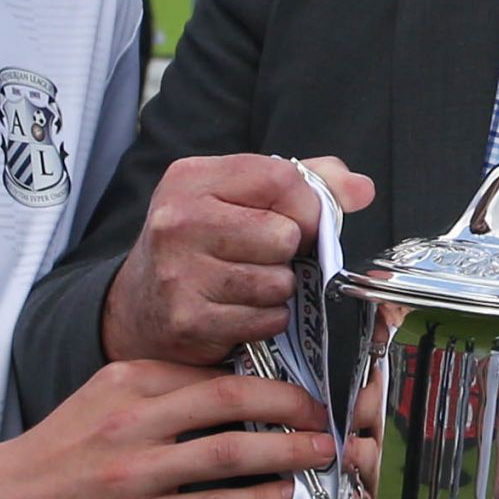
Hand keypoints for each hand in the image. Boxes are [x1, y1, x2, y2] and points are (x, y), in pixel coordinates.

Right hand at [0, 359, 335, 498]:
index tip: (306, 387)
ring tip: (321, 454)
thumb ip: (159, 395)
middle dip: (292, 405)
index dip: (269, 377)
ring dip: (287, 452)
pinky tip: (283, 498)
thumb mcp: (101, 401)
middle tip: (326, 416)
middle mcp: (134, 418)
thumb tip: (232, 394)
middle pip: (232, 400)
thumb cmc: (56, 457)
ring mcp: (135, 471)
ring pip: (230, 453)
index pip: (212, 369)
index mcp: (128, 379)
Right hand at [100, 153, 374, 364]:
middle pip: (283, 235)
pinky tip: (239, 310)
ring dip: (275, 290)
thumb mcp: (237, 197)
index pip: (281, 179)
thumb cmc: (200, 244)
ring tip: (247, 285)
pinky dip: (265, 319)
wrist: (137, 306)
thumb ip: (303, 183)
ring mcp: (179, 273)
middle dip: (286, 252)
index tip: (294, 223)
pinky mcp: (189, 320)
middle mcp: (178, 221)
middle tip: (261, 258)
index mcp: (192, 178)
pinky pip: (267, 319)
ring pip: (278, 282)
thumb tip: (361, 189)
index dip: (305, 207)